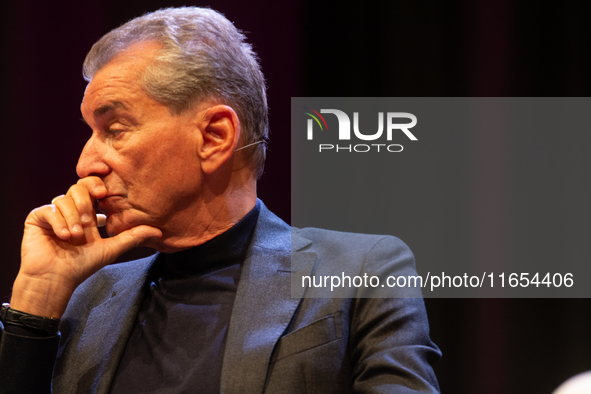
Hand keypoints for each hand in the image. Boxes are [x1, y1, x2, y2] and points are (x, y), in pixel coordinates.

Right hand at [10, 177, 161, 318]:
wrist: (56, 279)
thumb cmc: (82, 266)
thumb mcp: (111, 249)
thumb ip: (133, 237)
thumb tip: (159, 232)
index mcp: (88, 213)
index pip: (93, 189)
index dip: (98, 186)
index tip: (104, 194)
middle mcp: (71, 210)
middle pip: (78, 187)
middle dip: (85, 203)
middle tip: (89, 222)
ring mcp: (54, 213)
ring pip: (64, 198)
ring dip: (72, 217)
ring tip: (76, 236)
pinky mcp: (38, 218)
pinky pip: (49, 209)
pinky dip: (58, 222)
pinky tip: (63, 236)